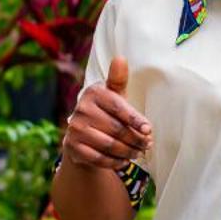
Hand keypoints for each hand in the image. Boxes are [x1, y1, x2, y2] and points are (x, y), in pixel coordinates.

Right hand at [61, 57, 150, 172]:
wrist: (82, 135)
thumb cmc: (106, 112)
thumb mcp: (114, 95)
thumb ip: (118, 80)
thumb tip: (120, 57)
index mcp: (93, 93)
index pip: (119, 107)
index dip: (135, 120)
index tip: (149, 130)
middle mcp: (81, 110)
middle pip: (116, 129)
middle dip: (136, 139)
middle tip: (147, 145)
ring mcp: (75, 129)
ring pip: (109, 145)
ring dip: (128, 152)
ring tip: (139, 152)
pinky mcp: (72, 147)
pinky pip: (99, 158)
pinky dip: (115, 162)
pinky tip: (124, 160)